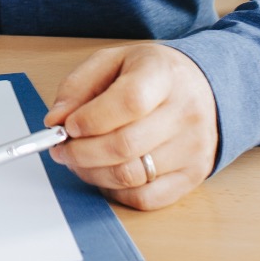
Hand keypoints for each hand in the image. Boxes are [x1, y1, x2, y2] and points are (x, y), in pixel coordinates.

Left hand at [44, 43, 218, 209]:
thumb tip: (56, 119)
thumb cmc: (151, 76)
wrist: (204, 89)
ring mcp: (193, 148)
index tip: (67, 126)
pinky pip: (146, 198)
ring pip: (130, 176)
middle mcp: (185, 113)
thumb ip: (78, 86)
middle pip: (125, 145)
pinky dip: (115, 191)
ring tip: (78, 159)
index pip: (129, 102)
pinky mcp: (193, 175)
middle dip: (80, 152)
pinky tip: (104, 174)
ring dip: (92, 172)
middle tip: (61, 148)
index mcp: (163, 75)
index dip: (91, 120)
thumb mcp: (111, 62)